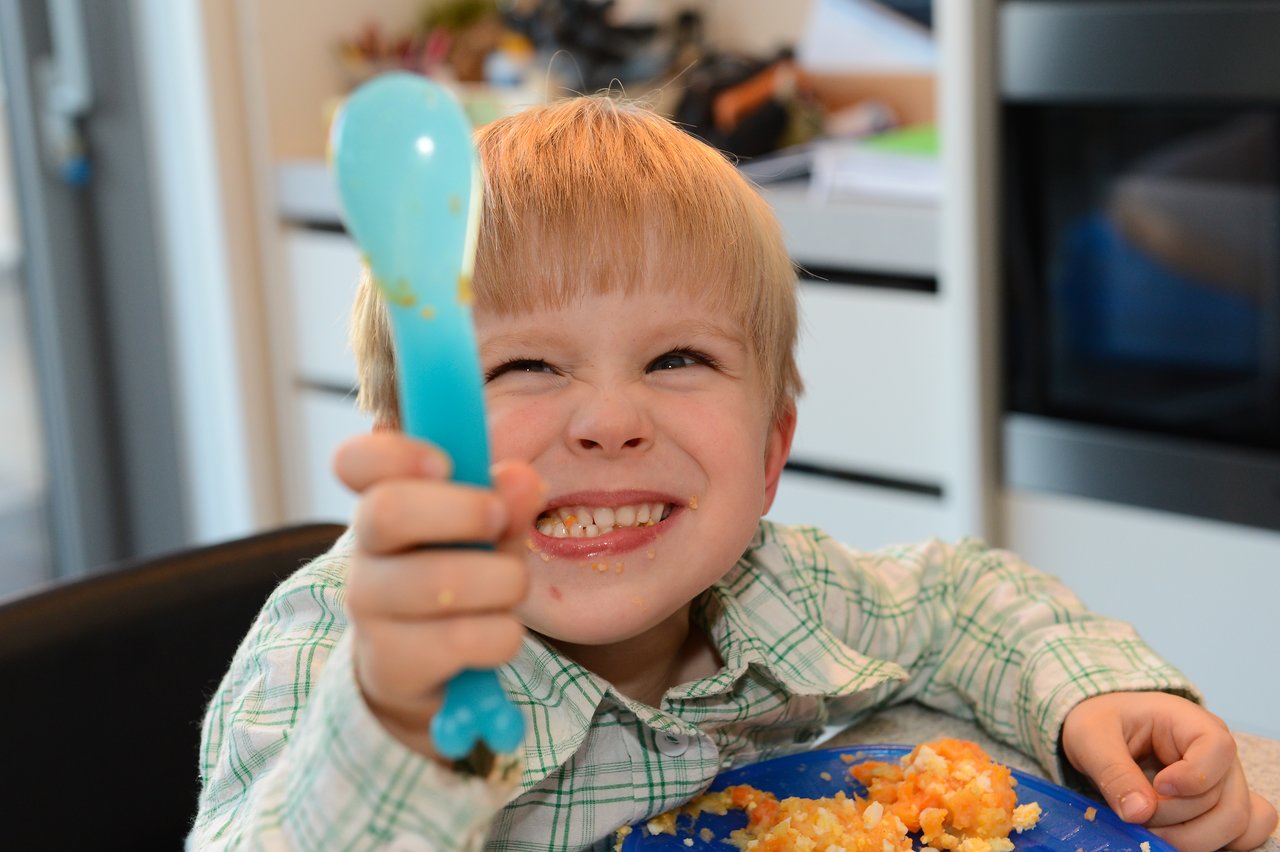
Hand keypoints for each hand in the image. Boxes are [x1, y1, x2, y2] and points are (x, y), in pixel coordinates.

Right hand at [333, 430, 544, 761]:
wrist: (427, 672)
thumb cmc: (461, 577)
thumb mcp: (489, 534)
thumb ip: (507, 503)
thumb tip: (522, 478)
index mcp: (384, 501)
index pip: (354, 461)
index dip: (395, 453)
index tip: (444, 461)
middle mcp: (365, 552)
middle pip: (386, 511)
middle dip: (462, 510)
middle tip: (499, 519)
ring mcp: (370, 610)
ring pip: (437, 581)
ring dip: (500, 580)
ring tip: (511, 586)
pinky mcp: (390, 663)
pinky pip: (462, 640)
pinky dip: (501, 635)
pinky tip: (497, 633)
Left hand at [1062, 692, 1277, 850]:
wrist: (1100, 733)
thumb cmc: (1099, 725)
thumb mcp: (1091, 738)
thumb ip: (1113, 772)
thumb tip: (1139, 813)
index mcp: (1189, 721)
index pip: (1218, 748)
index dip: (1192, 777)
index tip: (1157, 785)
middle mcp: (1217, 753)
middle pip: (1227, 801)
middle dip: (1178, 819)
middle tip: (1137, 816)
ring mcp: (1224, 781)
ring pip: (1235, 823)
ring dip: (1191, 838)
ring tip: (1149, 828)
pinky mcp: (1221, 805)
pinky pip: (1245, 832)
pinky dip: (1216, 843)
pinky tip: (1178, 837)